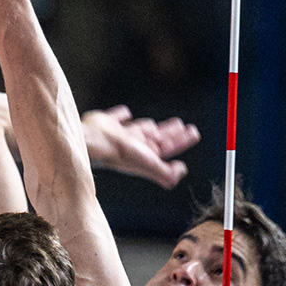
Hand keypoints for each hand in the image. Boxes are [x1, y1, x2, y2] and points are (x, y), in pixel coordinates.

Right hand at [82, 104, 199, 188]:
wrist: (93, 142)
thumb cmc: (119, 154)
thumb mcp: (148, 164)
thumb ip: (166, 172)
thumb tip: (182, 171)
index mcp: (145, 154)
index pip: (169, 147)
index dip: (182, 141)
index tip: (193, 133)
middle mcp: (133, 145)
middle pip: (157, 138)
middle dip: (171, 133)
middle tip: (183, 126)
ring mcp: (119, 134)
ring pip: (139, 129)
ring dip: (149, 126)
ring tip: (156, 124)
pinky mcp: (107, 123)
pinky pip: (117, 117)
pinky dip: (122, 114)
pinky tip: (125, 113)